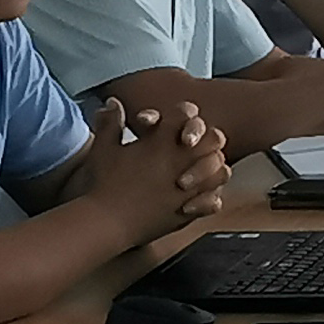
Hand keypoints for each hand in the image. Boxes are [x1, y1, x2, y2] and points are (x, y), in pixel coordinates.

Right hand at [81, 99, 230, 244]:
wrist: (105, 222)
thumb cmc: (103, 184)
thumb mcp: (104, 149)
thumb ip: (111, 122)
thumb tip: (113, 101)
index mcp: (162, 141)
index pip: (186, 113)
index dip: (185, 112)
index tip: (178, 119)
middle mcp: (180, 161)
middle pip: (213, 138)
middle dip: (208, 137)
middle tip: (196, 144)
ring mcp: (188, 187)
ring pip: (220, 170)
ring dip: (214, 168)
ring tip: (203, 169)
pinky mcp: (187, 210)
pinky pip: (213, 201)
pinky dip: (211, 198)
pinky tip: (201, 197)